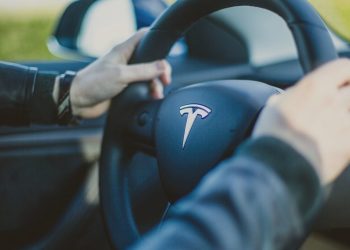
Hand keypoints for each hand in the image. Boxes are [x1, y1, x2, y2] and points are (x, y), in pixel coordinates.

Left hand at [69, 28, 171, 118]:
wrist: (78, 101)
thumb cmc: (93, 83)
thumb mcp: (121, 75)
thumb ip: (143, 70)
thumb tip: (163, 66)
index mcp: (123, 51)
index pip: (143, 37)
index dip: (155, 39)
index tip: (165, 51)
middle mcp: (126, 62)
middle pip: (150, 60)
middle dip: (160, 70)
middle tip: (165, 79)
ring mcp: (126, 76)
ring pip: (148, 77)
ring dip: (155, 84)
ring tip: (156, 93)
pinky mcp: (125, 89)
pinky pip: (142, 88)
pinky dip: (149, 93)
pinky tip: (151, 97)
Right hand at [253, 59, 349, 184]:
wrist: (279, 166)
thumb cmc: (272, 137)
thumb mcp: (273, 108)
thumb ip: (289, 98)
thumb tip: (289, 97)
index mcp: (314, 88)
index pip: (343, 67)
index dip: (346, 72)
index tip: (344, 77)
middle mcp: (334, 101)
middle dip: (347, 95)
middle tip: (338, 104)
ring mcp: (345, 124)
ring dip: (344, 117)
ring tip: (332, 126)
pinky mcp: (349, 146)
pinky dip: (345, 137)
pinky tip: (336, 143)